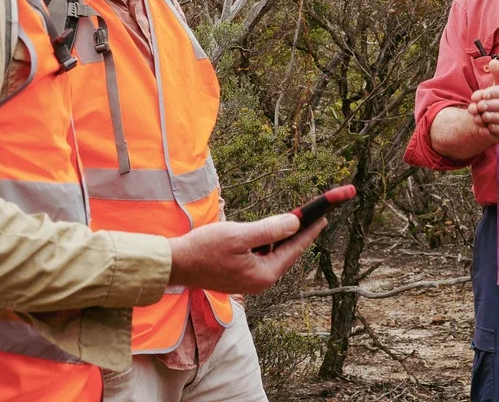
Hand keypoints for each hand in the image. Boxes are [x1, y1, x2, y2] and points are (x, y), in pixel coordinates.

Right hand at [167, 213, 325, 294]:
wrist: (176, 264)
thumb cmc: (204, 248)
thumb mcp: (238, 235)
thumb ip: (268, 230)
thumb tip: (294, 223)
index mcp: (263, 275)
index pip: (294, 249)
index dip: (309, 231)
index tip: (322, 217)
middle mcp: (260, 282)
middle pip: (286, 254)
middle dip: (299, 234)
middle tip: (312, 217)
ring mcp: (249, 281)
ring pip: (274, 256)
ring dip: (283, 238)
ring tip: (295, 221)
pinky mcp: (239, 276)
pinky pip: (261, 258)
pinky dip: (268, 244)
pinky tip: (269, 233)